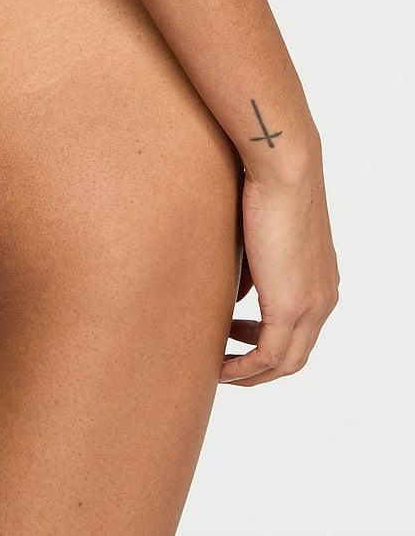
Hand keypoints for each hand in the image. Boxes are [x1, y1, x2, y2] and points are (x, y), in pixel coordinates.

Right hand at [220, 144, 338, 385]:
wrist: (286, 173)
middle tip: (227, 362)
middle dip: (260, 367)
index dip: (269, 345)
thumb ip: (255, 273)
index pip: (301, 332)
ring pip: (287, 362)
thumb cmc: (272, 189)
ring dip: (252, 373)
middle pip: (296, 356)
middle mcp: (324, 299)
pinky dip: (245, 367)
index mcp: (322, 283)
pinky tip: (222, 365)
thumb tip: (238, 295)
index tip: (237, 339)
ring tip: (221, 369)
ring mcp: (312, 306)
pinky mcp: (291, 306)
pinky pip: (269, 355)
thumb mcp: (263, 239)